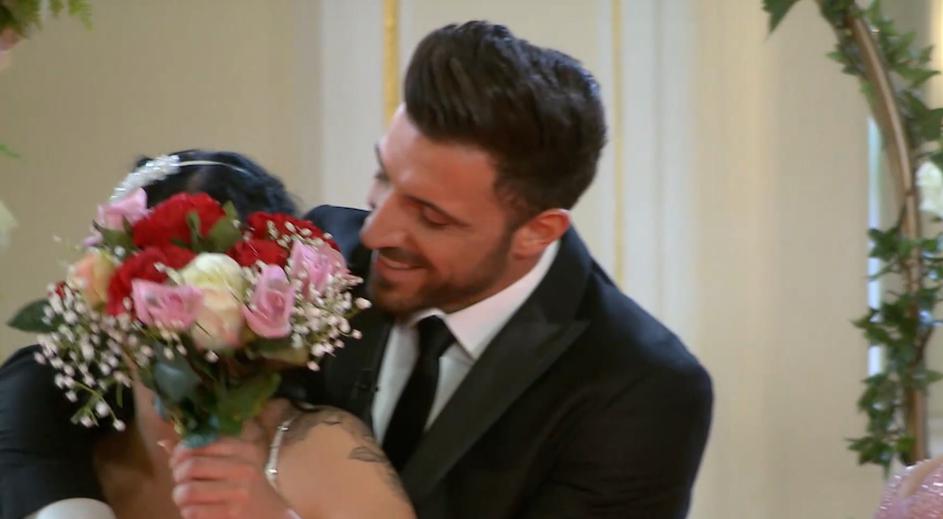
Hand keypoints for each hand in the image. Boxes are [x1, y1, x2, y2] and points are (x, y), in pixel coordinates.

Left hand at [168, 421, 297, 518]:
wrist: (268, 512)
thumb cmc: (244, 483)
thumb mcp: (231, 460)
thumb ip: (200, 450)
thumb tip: (164, 442)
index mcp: (243, 449)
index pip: (199, 442)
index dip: (180, 452)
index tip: (178, 461)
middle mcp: (243, 468)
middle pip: (190, 466)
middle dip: (178, 475)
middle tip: (181, 480)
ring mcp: (238, 493)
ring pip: (188, 491)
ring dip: (180, 495)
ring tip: (185, 497)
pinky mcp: (230, 514)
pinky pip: (192, 511)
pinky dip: (187, 511)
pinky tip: (194, 509)